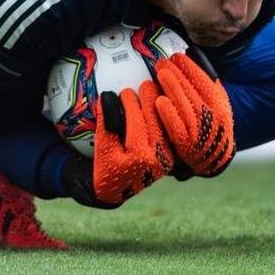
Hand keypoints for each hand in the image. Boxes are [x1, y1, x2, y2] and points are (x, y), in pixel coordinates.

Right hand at [91, 79, 175, 204]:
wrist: (117, 190)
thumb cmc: (105, 167)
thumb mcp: (102, 146)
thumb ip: (107, 122)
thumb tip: (108, 96)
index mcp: (139, 156)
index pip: (137, 121)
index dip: (130, 103)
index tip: (125, 91)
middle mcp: (158, 158)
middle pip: (156, 121)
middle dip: (151, 100)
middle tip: (145, 83)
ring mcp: (167, 159)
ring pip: (166, 126)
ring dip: (162, 106)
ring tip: (155, 89)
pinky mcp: (171, 157)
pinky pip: (170, 133)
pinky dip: (166, 117)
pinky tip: (162, 103)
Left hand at [153, 53, 235, 176]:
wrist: (213, 157)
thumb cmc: (208, 122)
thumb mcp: (214, 101)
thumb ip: (205, 81)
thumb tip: (191, 54)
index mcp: (220, 104)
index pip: (205, 81)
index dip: (190, 67)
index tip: (177, 56)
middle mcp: (213, 118)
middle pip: (193, 91)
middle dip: (177, 73)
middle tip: (162, 62)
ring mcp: (200, 132)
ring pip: (185, 106)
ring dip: (172, 87)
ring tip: (160, 73)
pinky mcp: (186, 145)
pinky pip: (177, 127)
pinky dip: (168, 114)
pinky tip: (159, 101)